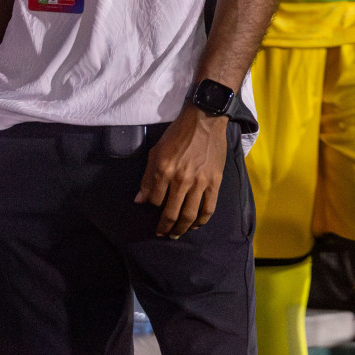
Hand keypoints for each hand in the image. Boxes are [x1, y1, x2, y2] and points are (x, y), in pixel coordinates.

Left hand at [135, 106, 228, 237]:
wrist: (205, 120)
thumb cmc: (178, 134)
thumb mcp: (156, 152)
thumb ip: (147, 178)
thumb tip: (140, 201)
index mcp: (164, 171)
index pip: (155, 201)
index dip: (153, 207)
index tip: (154, 210)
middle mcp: (181, 180)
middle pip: (171, 213)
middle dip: (165, 228)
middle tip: (163, 234)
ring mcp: (200, 182)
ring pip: (189, 214)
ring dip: (182, 228)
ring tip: (177, 234)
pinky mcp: (215, 181)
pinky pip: (209, 207)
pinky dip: (202, 220)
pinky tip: (196, 225)